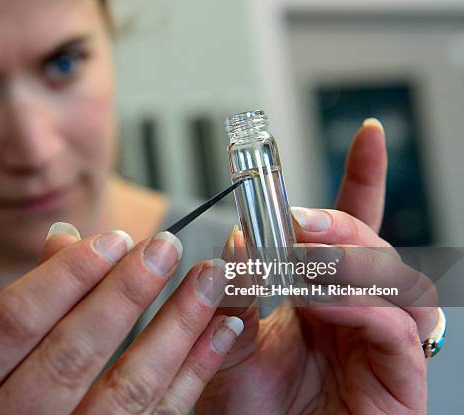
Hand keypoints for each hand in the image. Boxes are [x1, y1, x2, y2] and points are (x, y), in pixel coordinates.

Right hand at [0, 226, 241, 413]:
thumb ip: (23, 307)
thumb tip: (65, 238)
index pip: (8, 325)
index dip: (64, 277)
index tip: (114, 240)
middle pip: (68, 355)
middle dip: (125, 294)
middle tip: (167, 247)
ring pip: (122, 391)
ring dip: (173, 329)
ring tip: (208, 281)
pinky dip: (193, 373)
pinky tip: (218, 333)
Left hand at [196, 119, 436, 413]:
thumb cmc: (246, 410)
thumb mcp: (227, 342)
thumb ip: (234, 292)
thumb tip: (240, 238)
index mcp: (322, 294)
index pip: (350, 230)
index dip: (364, 180)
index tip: (366, 136)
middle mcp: (357, 310)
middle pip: (372, 247)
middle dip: (340, 224)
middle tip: (299, 220)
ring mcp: (382, 341)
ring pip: (393, 278)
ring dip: (349, 259)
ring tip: (306, 253)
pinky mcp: (401, 378)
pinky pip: (393, 327)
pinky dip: (358, 304)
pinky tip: (321, 296)